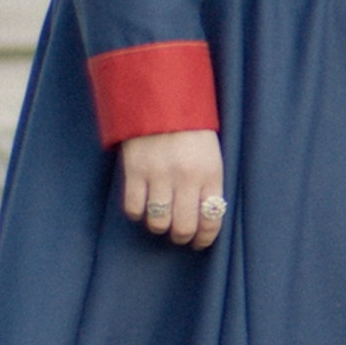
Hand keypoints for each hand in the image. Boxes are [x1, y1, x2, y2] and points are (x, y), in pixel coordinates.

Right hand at [119, 129, 226, 248]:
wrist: (163, 102)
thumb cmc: (192, 133)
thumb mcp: (212, 156)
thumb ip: (209, 186)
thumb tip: (204, 219)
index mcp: (211, 173)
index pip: (212, 218)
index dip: (205, 238)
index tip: (199, 243)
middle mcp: (186, 177)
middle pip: (182, 226)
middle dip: (181, 237)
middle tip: (179, 235)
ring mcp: (159, 175)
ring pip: (157, 222)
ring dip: (158, 227)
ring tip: (160, 220)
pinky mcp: (135, 171)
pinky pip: (134, 208)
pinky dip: (137, 213)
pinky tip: (143, 206)